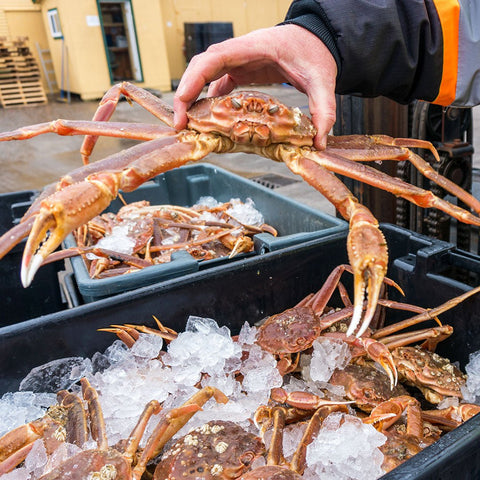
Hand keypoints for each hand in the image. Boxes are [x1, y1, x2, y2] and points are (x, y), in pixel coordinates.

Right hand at [173, 24, 337, 149]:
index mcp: (253, 48)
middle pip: (200, 67)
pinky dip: (208, 100)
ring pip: (205, 75)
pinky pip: (217, 83)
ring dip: (193, 98)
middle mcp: (239, 52)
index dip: (194, 78)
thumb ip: (323, 109)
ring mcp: (237, 60)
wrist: (316, 38)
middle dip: (186, 93)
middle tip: (180, 123)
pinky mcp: (240, 70)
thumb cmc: (315, 52)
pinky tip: (207, 120)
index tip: (183, 102)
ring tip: (187, 125)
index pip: (214, 58)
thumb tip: (318, 141)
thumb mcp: (323, 80)